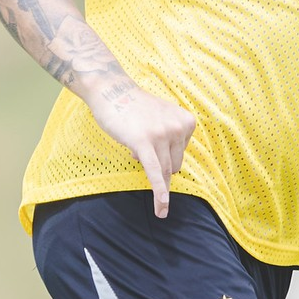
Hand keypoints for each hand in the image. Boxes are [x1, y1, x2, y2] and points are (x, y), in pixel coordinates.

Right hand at [87, 77, 196, 218]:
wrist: (112, 91)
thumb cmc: (136, 107)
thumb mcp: (164, 119)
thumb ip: (171, 141)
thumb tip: (166, 173)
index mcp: (186, 122)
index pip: (180, 154)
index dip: (164, 151)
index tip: (151, 135)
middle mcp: (178, 128)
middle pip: (174, 165)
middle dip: (158, 164)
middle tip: (140, 140)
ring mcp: (162, 135)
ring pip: (164, 171)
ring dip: (152, 172)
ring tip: (134, 143)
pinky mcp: (144, 143)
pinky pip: (154, 172)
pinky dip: (159, 192)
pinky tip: (161, 208)